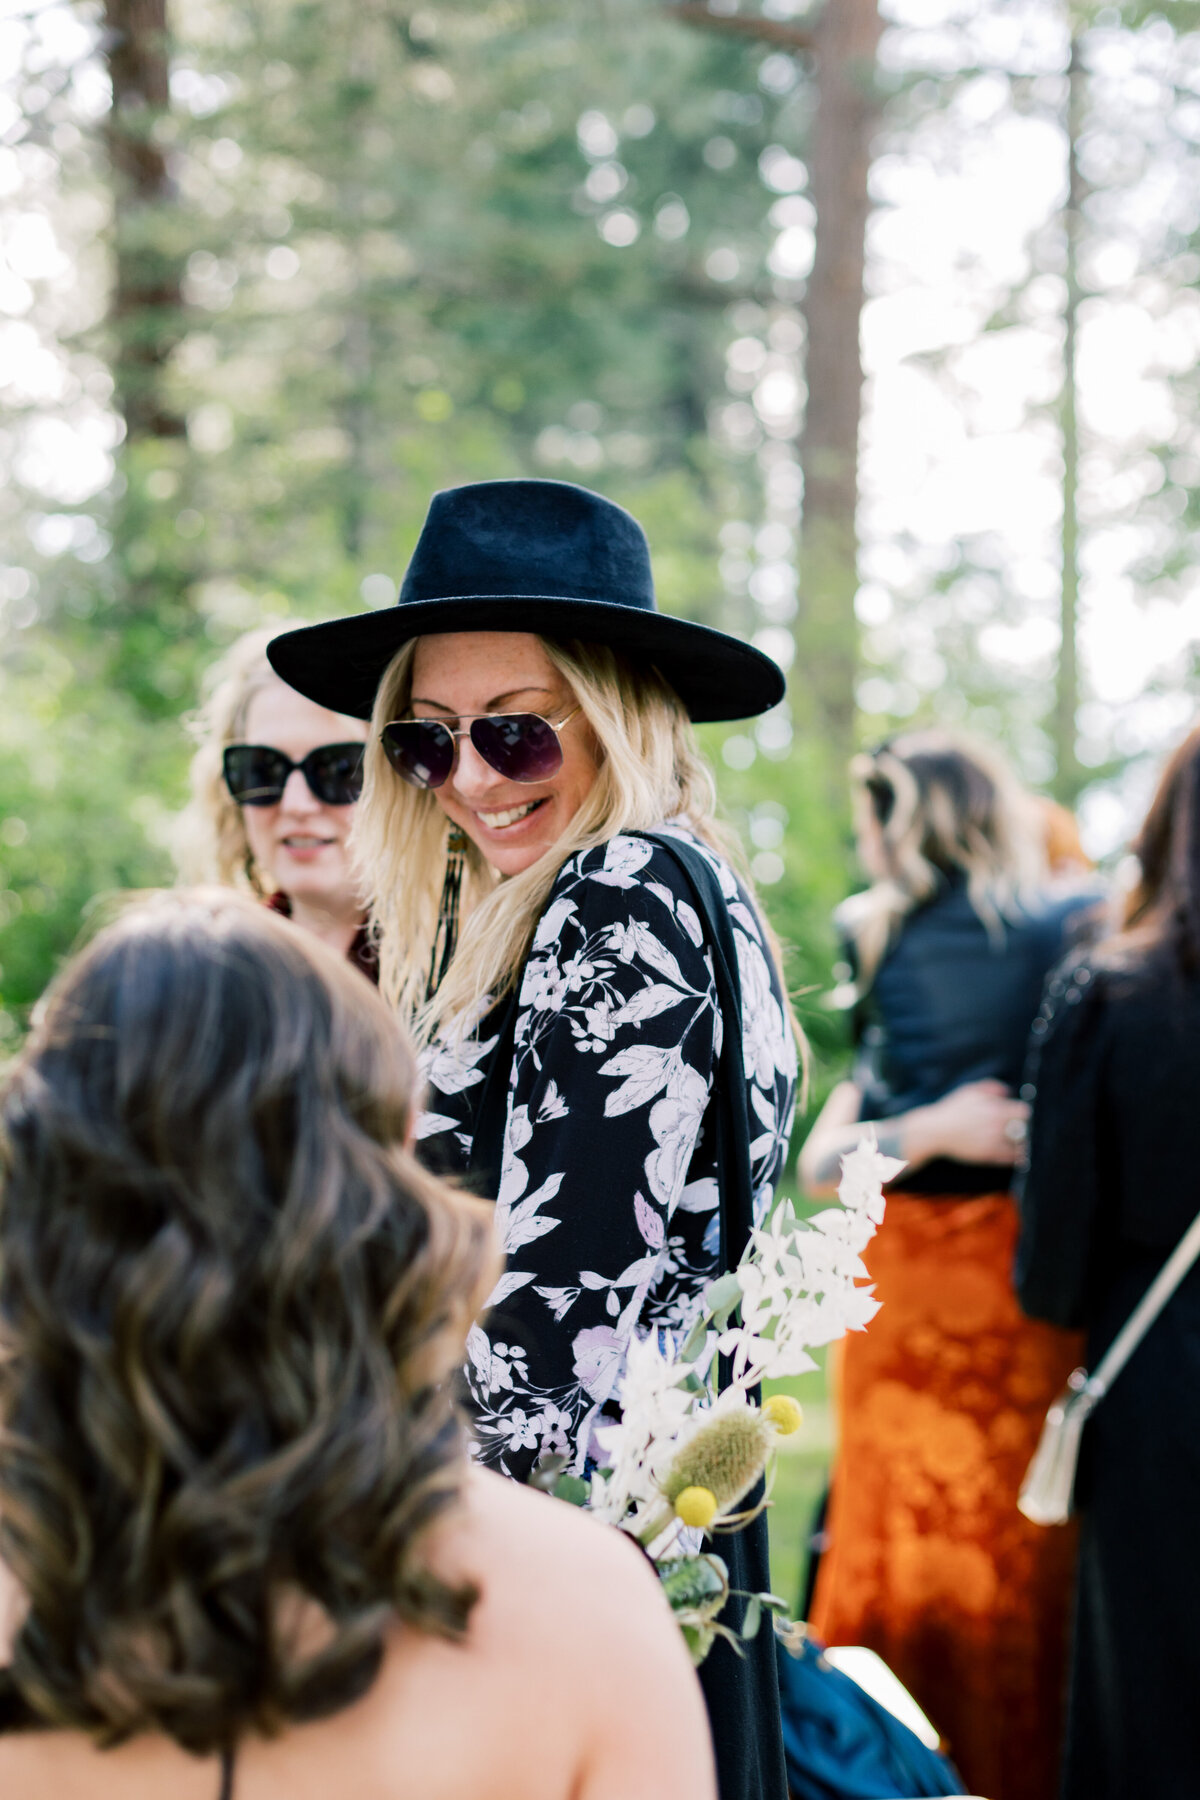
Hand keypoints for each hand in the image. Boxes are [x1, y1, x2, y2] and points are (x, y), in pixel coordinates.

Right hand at [905, 1079, 1029, 1166]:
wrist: (934, 1131)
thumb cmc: (952, 1109)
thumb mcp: (969, 1091)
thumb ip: (991, 1087)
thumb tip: (1009, 1090)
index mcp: (995, 1109)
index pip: (1025, 1112)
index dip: (1027, 1113)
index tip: (1025, 1115)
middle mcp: (997, 1127)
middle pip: (1027, 1129)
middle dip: (1028, 1129)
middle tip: (1027, 1129)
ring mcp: (993, 1143)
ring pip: (1021, 1146)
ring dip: (1026, 1144)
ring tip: (1026, 1143)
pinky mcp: (988, 1156)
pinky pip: (1011, 1158)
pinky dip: (1018, 1157)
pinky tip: (1019, 1154)